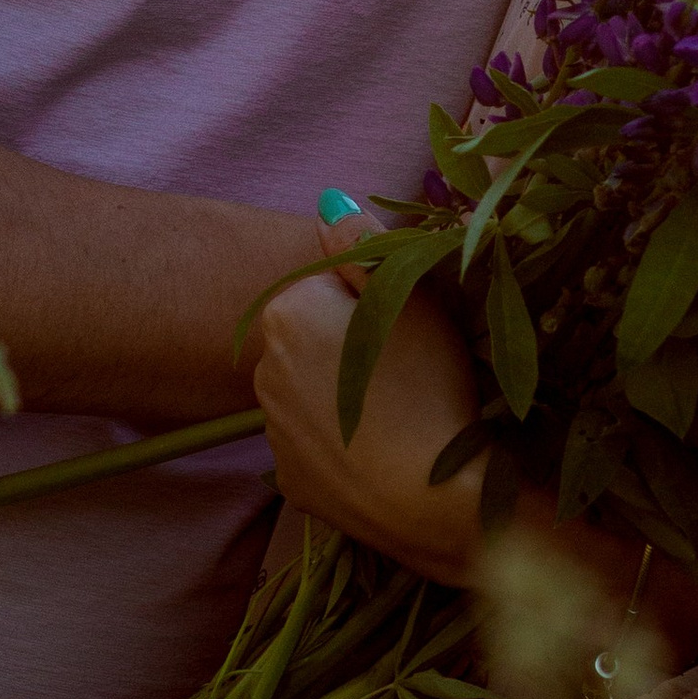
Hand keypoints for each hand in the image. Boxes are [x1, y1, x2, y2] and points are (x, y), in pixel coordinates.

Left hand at [251, 209, 489, 580]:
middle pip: (317, 337)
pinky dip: (345, 445)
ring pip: (315, 391)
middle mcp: (262, 368)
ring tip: (401, 416)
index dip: (378, 300)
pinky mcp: (290, 481)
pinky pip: (319, 445)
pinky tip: (384, 453)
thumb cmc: (430, 386)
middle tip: (411, 372)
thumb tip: (327, 197)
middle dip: (354, 346)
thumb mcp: (414, 297)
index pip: (331, 283)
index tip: (410, 330)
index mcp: (288, 312)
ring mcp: (272, 431)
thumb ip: (364, 242)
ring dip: (347, 394)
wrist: (434, 501)